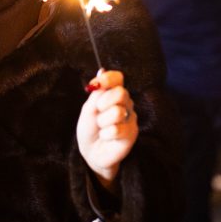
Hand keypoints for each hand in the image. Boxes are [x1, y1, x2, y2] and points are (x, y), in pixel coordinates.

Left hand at [76, 69, 137, 191]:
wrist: (91, 151)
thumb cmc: (89, 128)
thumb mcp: (88, 109)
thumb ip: (96, 92)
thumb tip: (102, 70)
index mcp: (114, 93)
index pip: (118, 77)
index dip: (107, 79)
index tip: (95, 86)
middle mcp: (125, 103)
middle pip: (121, 92)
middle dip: (103, 103)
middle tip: (98, 113)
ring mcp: (131, 117)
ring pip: (117, 112)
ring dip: (102, 122)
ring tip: (102, 128)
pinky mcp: (132, 133)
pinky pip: (116, 129)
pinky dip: (106, 134)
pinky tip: (106, 137)